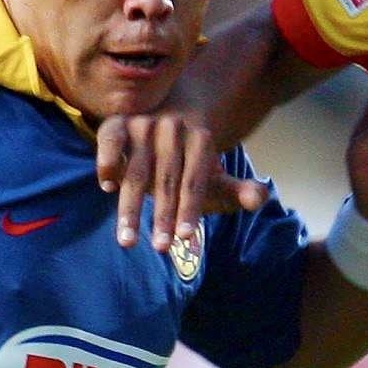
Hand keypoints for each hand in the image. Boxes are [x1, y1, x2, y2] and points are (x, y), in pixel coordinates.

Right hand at [94, 109, 269, 252]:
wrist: (169, 119)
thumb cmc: (192, 164)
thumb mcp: (216, 178)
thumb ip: (238, 190)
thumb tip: (260, 198)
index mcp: (201, 138)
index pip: (196, 181)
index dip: (191, 210)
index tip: (186, 237)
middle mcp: (172, 127)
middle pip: (167, 180)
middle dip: (163, 216)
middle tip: (161, 248)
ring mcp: (143, 124)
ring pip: (135, 170)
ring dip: (130, 207)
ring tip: (127, 240)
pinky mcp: (118, 123)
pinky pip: (110, 141)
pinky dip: (108, 162)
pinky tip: (107, 187)